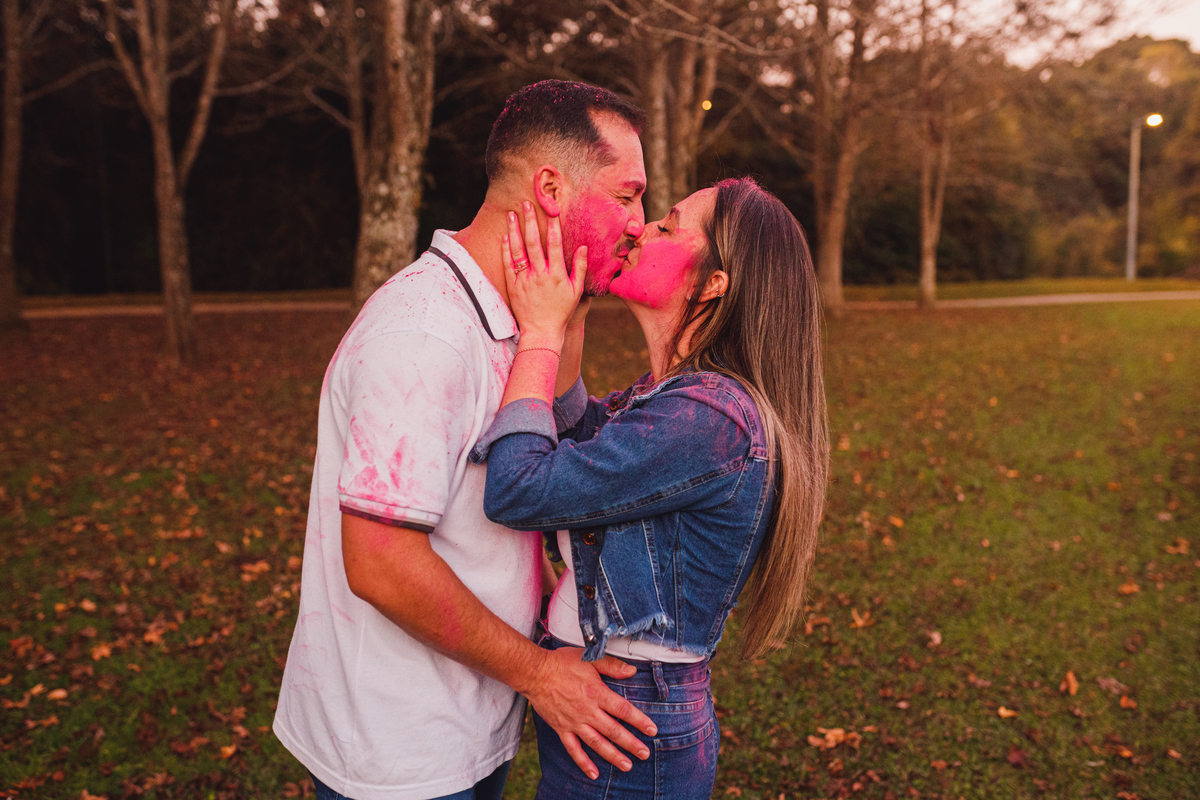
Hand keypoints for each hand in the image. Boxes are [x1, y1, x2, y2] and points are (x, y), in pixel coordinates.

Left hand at [503, 202, 586, 344]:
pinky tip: (506, 236)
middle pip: (533, 242)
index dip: (552, 225)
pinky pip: (508, 264)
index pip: (554, 244)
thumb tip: (583, 247)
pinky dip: (506, 249)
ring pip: (518, 250)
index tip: (551, 210)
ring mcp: (524, 280)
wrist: (542, 331)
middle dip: (530, 221)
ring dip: (514, 230)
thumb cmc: (561, 311)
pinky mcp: (513, 286)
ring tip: (512, 214)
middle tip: (527, 204)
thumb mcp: (576, 290)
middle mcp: (539, 275)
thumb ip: (580, 268)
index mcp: (557, 274)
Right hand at [520, 646, 657, 779]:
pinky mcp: (561, 729)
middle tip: (644, 754)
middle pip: (613, 731)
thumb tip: (632, 671)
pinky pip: (574, 749)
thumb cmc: (561, 663)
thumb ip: (612, 666)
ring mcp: (574, 722)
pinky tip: (594, 773)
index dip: (639, 721)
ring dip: (613, 756)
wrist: (534, 673)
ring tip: (627, 766)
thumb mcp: (589, 658)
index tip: (652, 730)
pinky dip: (583, 762)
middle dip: (631, 744)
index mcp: (596, 693)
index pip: (623, 710)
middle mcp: (587, 711)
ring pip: (597, 743)